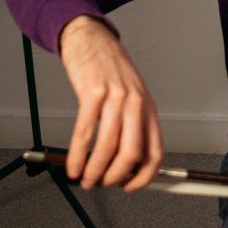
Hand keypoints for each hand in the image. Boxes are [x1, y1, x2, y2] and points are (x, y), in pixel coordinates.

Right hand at [58, 15, 163, 190]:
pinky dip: (77, 155)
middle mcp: (135, 104)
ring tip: (85, 179)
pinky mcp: (92, 93)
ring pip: (107, 146)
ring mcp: (115, 97)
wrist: (91, 39)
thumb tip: (124, 163)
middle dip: (115, 177)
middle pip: (132, 153)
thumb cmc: (110, 70)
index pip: (155, 152)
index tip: (130, 188)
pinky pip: (85, 132)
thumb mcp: (132, 96)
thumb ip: (132, 125)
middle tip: (101, 185)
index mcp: (148, 108)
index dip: (144, 176)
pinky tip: (72, 165)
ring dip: (94, 170)